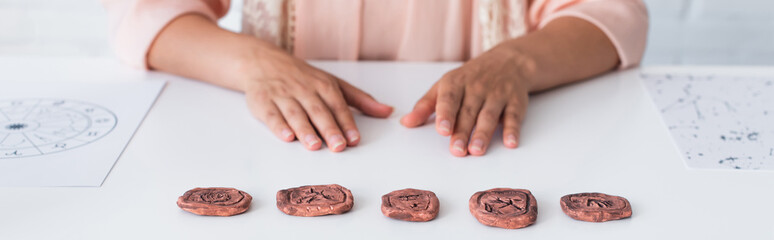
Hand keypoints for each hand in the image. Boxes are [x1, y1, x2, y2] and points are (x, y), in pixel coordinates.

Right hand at [242, 42, 392, 151]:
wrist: (262, 61)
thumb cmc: (302, 77)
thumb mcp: (333, 83)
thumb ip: (360, 100)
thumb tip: (388, 111)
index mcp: (323, 85)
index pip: (338, 105)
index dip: (346, 123)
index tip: (354, 139)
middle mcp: (304, 90)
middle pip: (318, 111)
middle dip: (329, 129)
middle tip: (338, 147)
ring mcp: (283, 95)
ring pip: (295, 114)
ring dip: (305, 130)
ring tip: (314, 146)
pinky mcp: (262, 102)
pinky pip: (271, 115)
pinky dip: (278, 126)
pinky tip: (286, 137)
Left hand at [400, 44, 533, 155]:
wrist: (509, 61)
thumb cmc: (470, 78)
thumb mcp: (445, 86)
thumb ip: (425, 106)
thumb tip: (405, 123)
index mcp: (456, 83)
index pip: (449, 98)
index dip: (446, 114)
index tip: (442, 130)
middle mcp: (477, 88)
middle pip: (469, 112)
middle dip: (462, 132)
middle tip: (456, 151)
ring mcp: (497, 94)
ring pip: (490, 115)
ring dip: (483, 133)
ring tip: (476, 150)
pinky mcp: (515, 101)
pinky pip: (514, 116)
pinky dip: (513, 129)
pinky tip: (511, 143)